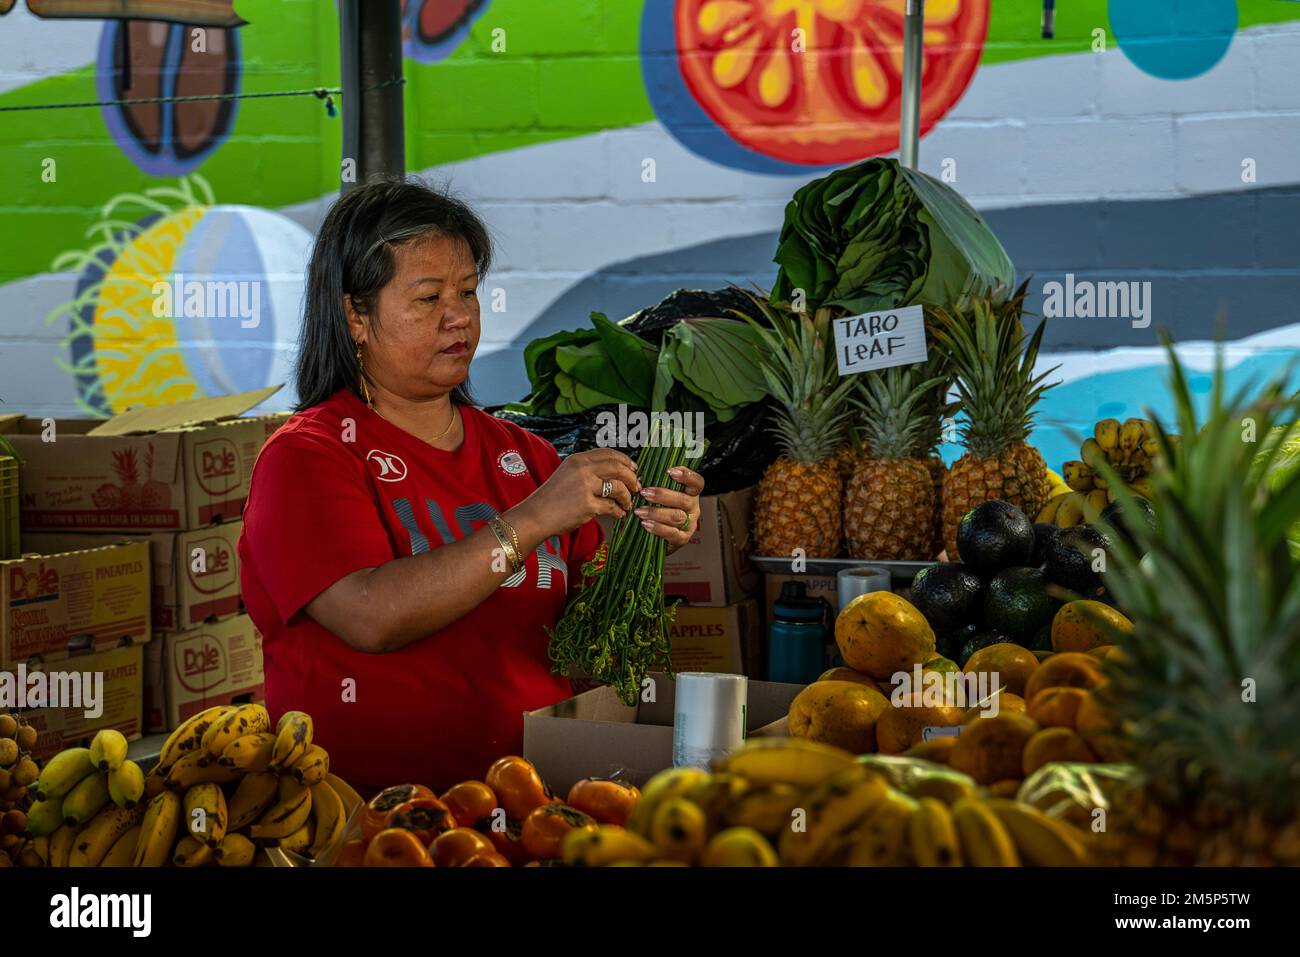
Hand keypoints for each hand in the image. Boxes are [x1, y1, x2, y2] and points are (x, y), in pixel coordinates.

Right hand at [512, 449, 639, 538]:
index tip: (634, 468)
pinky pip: (612, 507)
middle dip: (632, 478)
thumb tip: (616, 474)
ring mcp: (586, 487)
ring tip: (626, 504)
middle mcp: (583, 470)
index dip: (625, 461)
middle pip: (619, 468)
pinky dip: (618, 511)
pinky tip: (619, 514)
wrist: (536, 515)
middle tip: (636, 487)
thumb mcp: (567, 474)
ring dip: (627, 497)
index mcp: (578, 460)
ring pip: (619, 488)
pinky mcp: (588, 505)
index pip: (609, 454)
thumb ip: (588, 470)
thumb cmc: (552, 498)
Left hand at [635, 465, 704, 551]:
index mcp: (691, 494)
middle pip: (684, 500)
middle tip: (644, 493)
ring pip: (676, 516)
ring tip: (640, 511)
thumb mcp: (661, 496)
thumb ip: (657, 485)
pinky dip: (657, 528)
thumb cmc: (660, 510)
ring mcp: (690, 524)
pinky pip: (672, 533)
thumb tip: (639, 476)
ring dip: (656, 513)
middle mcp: (693, 508)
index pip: (697, 483)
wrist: (660, 537)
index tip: (670, 471)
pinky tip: (646, 524)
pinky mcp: (682, 538)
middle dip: (662, 495)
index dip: (687, 476)